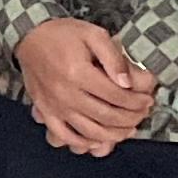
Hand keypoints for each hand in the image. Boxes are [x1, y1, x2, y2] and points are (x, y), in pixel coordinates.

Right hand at [16, 18, 156, 154]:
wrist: (29, 37)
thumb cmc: (63, 34)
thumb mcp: (94, 34)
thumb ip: (114, 58)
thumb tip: (128, 83)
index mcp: (79, 73)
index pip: (118, 96)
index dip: (138, 102)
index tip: (148, 99)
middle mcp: (66, 94)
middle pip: (107, 116)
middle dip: (132, 118)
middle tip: (142, 113)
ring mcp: (55, 106)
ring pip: (91, 131)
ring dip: (115, 134)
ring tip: (128, 128)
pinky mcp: (46, 112)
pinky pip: (64, 135)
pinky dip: (83, 143)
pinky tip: (98, 141)